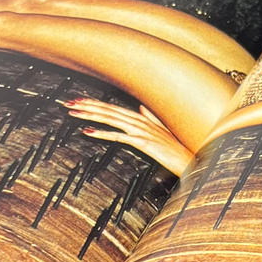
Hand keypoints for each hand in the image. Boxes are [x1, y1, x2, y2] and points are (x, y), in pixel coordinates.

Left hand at [64, 98, 191, 176]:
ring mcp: (142, 131)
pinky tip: (88, 132)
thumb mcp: (164, 130)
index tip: (79, 100)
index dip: (96, 103)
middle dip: (87, 105)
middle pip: (109, 110)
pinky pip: (119, 136)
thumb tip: (141, 107)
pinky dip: (102, 133)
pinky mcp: (144, 143)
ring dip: (90, 115)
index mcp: (143, 118)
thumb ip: (152, 117)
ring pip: (111, 119)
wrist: (193, 160)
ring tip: (73, 112)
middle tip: (68, 103)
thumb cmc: (179, 148)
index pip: (114, 108)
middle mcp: (141, 121)